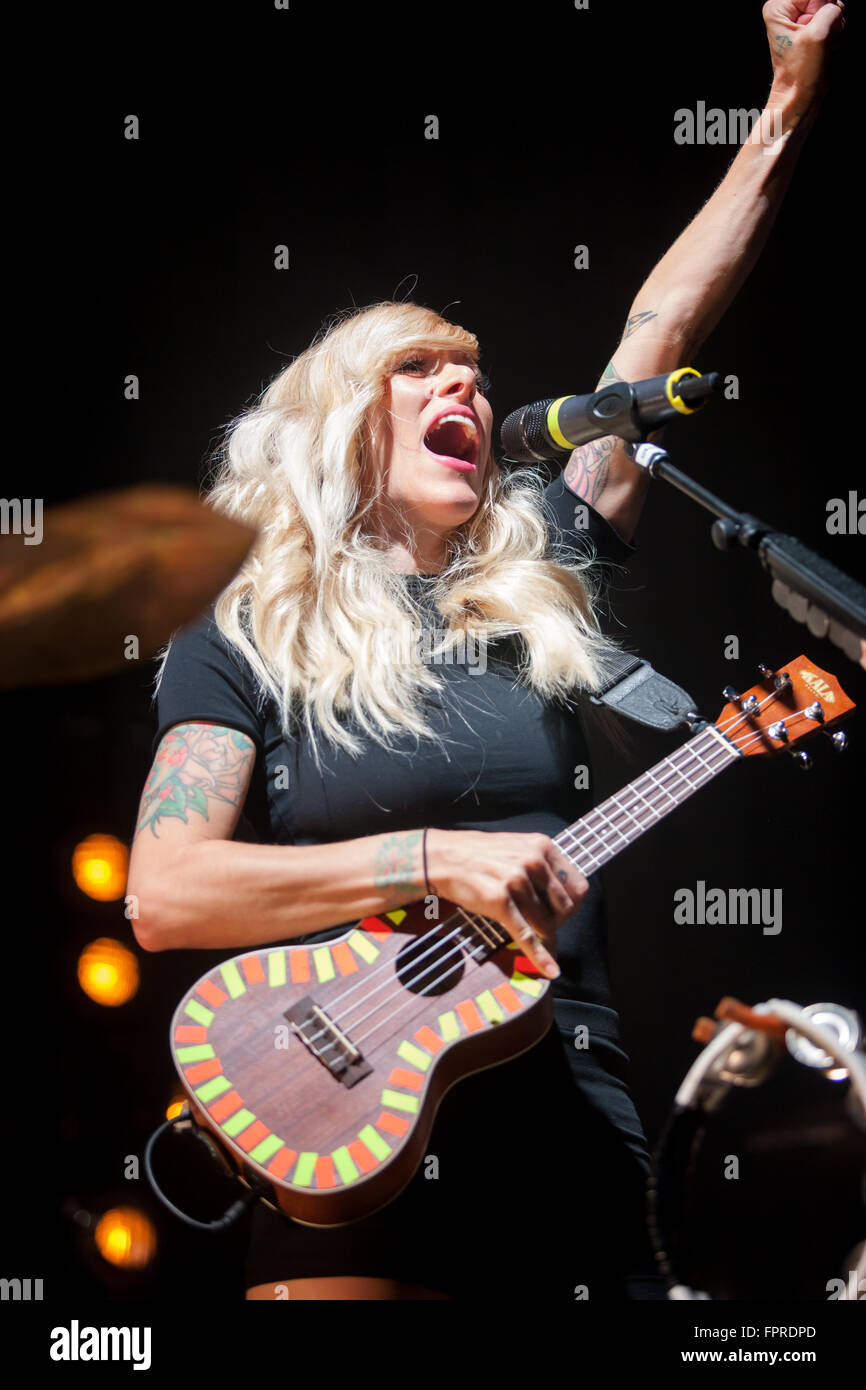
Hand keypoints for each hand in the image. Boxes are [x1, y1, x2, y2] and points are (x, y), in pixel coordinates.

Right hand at [426, 829, 589, 978]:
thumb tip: (563, 894)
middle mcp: (533, 862)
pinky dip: (540, 956)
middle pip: (565, 908)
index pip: (577, 887)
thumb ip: (541, 864)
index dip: (572, 905)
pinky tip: (550, 969)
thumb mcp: (517, 847)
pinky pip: (527, 936)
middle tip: (544, 927)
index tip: (561, 913)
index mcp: (542, 847)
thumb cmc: (478, 855)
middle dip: (557, 923)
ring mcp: (516, 881)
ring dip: (542, 937)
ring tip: (532, 936)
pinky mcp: (499, 902)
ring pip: (546, 924)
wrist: (441, 858)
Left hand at [763, 1, 844, 103]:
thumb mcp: (817, 34)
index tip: (814, 27)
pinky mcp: (814, 31)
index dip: (821, 8)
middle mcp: (788, 12)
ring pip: (833, 11)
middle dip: (829, 18)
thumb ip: (830, 9)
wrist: (801, 96)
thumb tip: (835, 5)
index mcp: (779, 9)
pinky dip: (835, 36)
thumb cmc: (800, 72)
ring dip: (834, 29)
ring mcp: (803, 22)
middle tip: (820, 38)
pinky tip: (826, 49)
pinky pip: (835, 23)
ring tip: (822, 47)